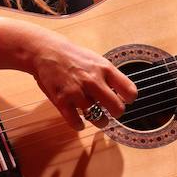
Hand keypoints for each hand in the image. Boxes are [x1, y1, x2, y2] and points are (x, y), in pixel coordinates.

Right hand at [21, 29, 137, 131]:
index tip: (124, 100)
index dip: (129, 99)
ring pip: (98, 118)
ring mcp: (77, 92)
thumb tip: (122, 94)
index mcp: (105, 69)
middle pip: (117, 108)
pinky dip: (79, 125)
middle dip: (116, 113)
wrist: (46, 51)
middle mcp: (93, 81)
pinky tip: (80, 122)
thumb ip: (109, 76)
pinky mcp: (62, 101)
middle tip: (112, 112)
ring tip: (97, 118)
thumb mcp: (96, 60)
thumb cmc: (73, 57)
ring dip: (100, 121)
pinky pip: (76, 122)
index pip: (129, 91)